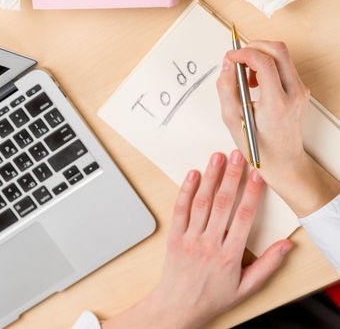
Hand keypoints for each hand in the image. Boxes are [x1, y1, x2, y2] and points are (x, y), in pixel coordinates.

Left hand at [103, 151, 292, 328]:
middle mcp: (209, 243)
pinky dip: (185, 191)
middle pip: (222, 204)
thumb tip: (286, 246)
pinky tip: (192, 175)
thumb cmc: (213, 296)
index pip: (244, 217)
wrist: (179, 305)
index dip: (252, 194)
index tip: (257, 175)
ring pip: (201, 203)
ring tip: (217, 157)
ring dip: (210, 177)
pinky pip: (180, 210)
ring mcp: (190, 239)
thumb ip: (267, 265)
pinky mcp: (175, 237)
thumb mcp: (246, 287)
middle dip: (231, 177)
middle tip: (237, 156)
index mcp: (229, 255)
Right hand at [217, 40, 339, 215]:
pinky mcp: (300, 89)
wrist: (282, 160)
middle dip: (254, 47)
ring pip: (282, 55)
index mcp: (277, 103)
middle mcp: (294, 93)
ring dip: (260, 57)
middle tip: (237, 58)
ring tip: (245, 77)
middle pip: (278, 50)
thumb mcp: (232, 119)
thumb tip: (228, 64)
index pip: (265, 62)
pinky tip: (255, 82)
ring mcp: (300, 90)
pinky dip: (266, 66)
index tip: (230, 56)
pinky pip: (283, 65)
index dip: (244, 53)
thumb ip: (226, 88)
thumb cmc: (257, 145)